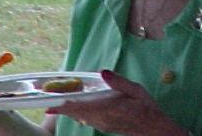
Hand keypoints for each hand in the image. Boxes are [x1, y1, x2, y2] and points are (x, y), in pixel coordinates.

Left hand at [46, 70, 186, 135]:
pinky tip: (73, 107)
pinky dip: (77, 112)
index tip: (51, 104)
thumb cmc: (147, 109)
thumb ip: (118, 82)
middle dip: (62, 107)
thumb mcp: (136, 91)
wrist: (155, 130)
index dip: (65, 106)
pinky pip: (86, 119)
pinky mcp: (104, 126)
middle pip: (77, 113)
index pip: (82, 107)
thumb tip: (103, 72)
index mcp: (109, 108)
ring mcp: (102, 124)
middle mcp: (102, 119)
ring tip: (56, 103)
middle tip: (47, 100)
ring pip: (80, 117)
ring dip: (68, 110)